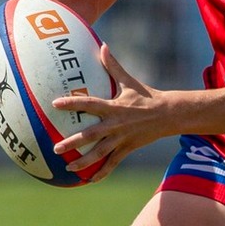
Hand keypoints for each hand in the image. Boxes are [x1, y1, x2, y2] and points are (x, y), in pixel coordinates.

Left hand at [52, 45, 171, 182]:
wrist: (170, 114)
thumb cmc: (147, 96)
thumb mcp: (130, 81)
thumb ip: (113, 66)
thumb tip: (103, 45)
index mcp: (114, 107)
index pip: (90, 104)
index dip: (72, 103)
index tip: (54, 104)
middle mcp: (116, 124)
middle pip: (91, 135)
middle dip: (73, 142)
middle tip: (56, 148)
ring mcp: (122, 138)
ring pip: (100, 153)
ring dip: (84, 161)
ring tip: (68, 167)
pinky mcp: (128, 148)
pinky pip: (113, 162)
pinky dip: (102, 172)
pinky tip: (89, 180)